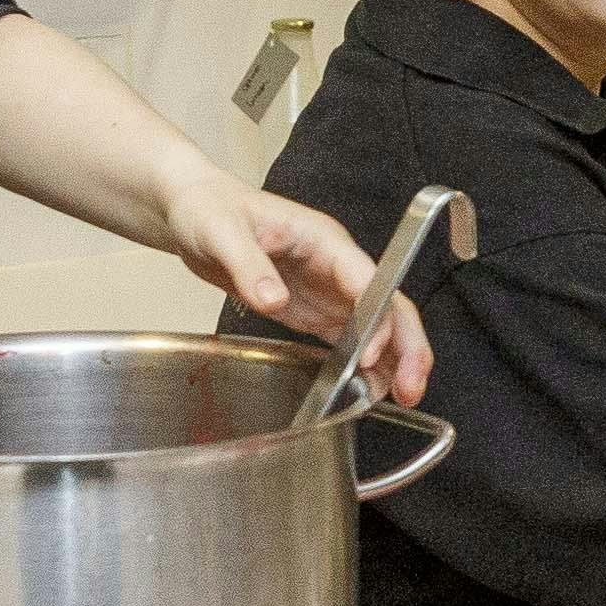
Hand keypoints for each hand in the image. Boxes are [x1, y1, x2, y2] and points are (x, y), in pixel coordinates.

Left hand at [183, 171, 438, 404]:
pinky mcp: (313, 309)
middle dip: (407, 345)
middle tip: (410, 387)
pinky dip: (364, 364)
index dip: (376, 317)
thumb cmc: (212, 209)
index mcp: (324, 240)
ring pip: (377, 326)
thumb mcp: (224, 234)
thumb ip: (251, 267)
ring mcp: (327, 289)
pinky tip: (370, 388)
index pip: (367, 278)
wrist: (195, 212)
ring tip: (402, 397)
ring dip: (395, 359)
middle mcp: (336, 266)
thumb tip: (273, 300)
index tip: (370, 353)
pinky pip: (349, 338)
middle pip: (388, 305)